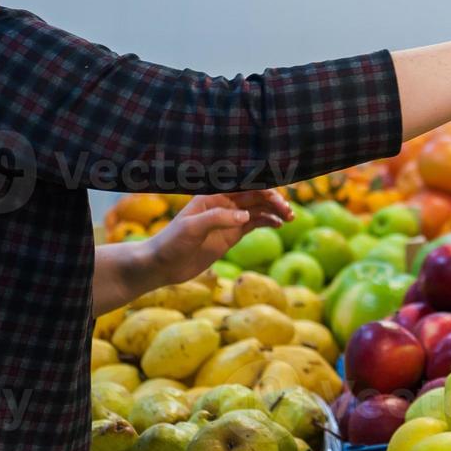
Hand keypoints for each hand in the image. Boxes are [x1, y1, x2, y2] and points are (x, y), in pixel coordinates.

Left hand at [146, 189, 291, 284]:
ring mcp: (229, 219)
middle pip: (255, 196)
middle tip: (286, 210)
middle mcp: (224, 203)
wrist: (162, 265)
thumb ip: (219, 218)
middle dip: (273, 200)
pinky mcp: (232, 235)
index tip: (276, 195)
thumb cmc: (172, 242)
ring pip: (258, 209)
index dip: (262, 186)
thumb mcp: (192, 227)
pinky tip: (279, 224)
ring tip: (289, 218)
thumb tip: (246, 215)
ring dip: (274, 211)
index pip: (243, 185)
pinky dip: (268, 222)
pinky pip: (255, 223)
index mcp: (213, 194)